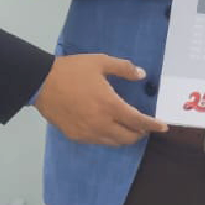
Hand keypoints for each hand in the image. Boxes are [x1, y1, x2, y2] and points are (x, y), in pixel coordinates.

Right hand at [34, 55, 165, 145]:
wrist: (41, 83)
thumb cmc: (72, 70)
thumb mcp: (100, 62)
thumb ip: (123, 68)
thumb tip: (142, 75)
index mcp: (110, 105)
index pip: (138, 121)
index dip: (152, 125)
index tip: (163, 127)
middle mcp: (101, 123)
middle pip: (128, 137)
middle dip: (140, 133)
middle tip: (144, 125)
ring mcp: (88, 133)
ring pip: (114, 142)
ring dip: (125, 137)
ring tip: (129, 128)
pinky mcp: (76, 136)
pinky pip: (99, 142)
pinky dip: (109, 138)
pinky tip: (108, 129)